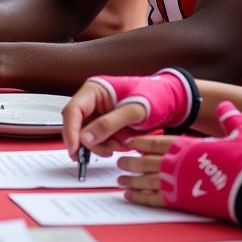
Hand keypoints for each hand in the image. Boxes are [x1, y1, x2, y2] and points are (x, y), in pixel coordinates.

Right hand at [62, 69, 198, 159]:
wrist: (170, 101)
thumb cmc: (155, 96)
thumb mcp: (133, 110)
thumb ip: (109, 124)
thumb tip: (85, 138)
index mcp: (95, 89)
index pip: (73, 111)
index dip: (71, 131)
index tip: (75, 149)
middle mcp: (93, 101)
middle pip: (77, 125)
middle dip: (89, 141)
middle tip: (104, 152)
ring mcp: (98, 113)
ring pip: (87, 135)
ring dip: (101, 145)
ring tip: (120, 145)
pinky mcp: (105, 124)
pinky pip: (98, 139)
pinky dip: (108, 145)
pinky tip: (121, 144)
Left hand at [121, 101, 241, 229]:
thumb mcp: (241, 131)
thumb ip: (230, 118)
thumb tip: (227, 105)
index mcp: (190, 145)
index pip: (158, 142)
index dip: (142, 142)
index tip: (129, 143)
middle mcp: (179, 162)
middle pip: (147, 161)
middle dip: (132, 162)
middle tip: (119, 163)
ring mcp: (179, 182)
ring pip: (147, 180)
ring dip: (132, 180)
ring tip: (120, 181)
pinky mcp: (184, 201)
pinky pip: (156, 199)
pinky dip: (141, 198)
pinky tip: (130, 197)